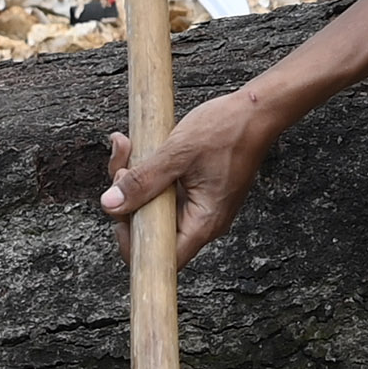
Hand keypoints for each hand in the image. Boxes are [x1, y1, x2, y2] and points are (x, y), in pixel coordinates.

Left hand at [101, 89, 285, 264]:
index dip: (134, 242)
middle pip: (152, 230)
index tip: (121, 210)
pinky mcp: (195, 190)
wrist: (256, 110)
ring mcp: (199, 206)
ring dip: (133, 180)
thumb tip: (111, 204)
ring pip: (153, 207)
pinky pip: (162, 191)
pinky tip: (138, 147)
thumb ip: (143, 181)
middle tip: (122, 167)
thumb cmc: (228, 130)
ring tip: (128, 146)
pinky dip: (147, 172)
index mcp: (204, 222)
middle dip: (127, 198)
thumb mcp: (177, 154)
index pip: (162, 257)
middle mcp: (202, 221)